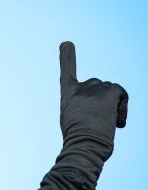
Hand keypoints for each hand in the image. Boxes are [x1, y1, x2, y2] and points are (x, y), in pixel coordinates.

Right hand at [36, 42, 128, 189]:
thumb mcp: (73, 118)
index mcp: (67, 94)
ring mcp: (93, 89)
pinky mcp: (108, 92)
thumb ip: (82, 104)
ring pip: (111, 89)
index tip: (66, 44)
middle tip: (100, 119)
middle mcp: (79, 88)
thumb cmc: (78, 137)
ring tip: (108, 123)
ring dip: (113, 104)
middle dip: (101, 98)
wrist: (84, 145)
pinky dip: (123, 107)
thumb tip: (104, 98)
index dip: (67, 57)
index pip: (67, 71)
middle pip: (97, 84)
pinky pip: (121, 93)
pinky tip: (118, 122)